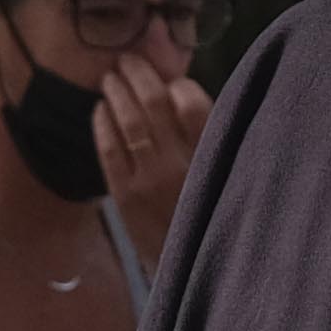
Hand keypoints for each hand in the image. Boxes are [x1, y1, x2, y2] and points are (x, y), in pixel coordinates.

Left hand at [93, 59, 215, 224]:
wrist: (199, 270)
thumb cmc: (217, 217)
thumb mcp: (229, 173)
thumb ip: (210, 131)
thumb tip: (180, 83)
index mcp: (215, 157)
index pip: (190, 101)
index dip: (176, 83)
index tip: (170, 80)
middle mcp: (181, 165)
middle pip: (152, 102)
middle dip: (137, 73)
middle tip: (128, 60)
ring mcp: (150, 181)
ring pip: (127, 121)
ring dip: (116, 91)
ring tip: (112, 78)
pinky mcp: (126, 198)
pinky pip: (108, 149)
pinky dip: (102, 123)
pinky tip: (101, 110)